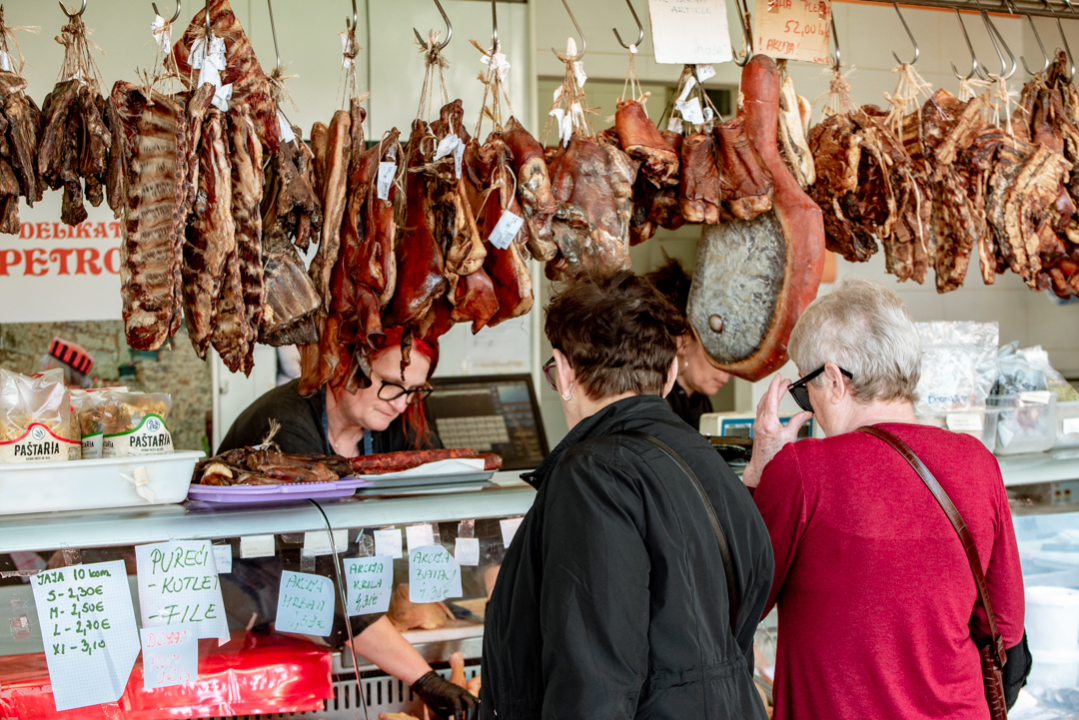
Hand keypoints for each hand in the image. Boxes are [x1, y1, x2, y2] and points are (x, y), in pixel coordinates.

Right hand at [411, 671, 477, 719]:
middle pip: (478, 707)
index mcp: (466, 699)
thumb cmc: (436, 697)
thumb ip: (454, 717)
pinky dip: (458, 717)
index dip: (477, 716)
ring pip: (471, 706)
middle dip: (476, 717)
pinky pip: (458, 707)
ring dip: (470, 717)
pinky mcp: (451, 694)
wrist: (426, 683)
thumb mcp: (447, 711)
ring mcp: (459, 694)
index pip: (478, 708)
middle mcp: (465, 695)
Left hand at [743, 374, 812, 488]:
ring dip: (770, 394)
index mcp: (769, 422)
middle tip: (784, 381)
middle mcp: (760, 421)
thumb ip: (798, 422)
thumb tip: (807, 413)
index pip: (771, 398)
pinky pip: (760, 409)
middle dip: (775, 388)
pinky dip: (767, 402)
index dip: (776, 385)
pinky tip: (772, 401)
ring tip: (779, 388)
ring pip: (762, 403)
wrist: (763, 466)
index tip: (779, 377)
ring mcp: (757, 424)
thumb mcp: (790, 437)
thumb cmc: (776, 455)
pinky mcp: (757, 427)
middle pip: (766, 398)